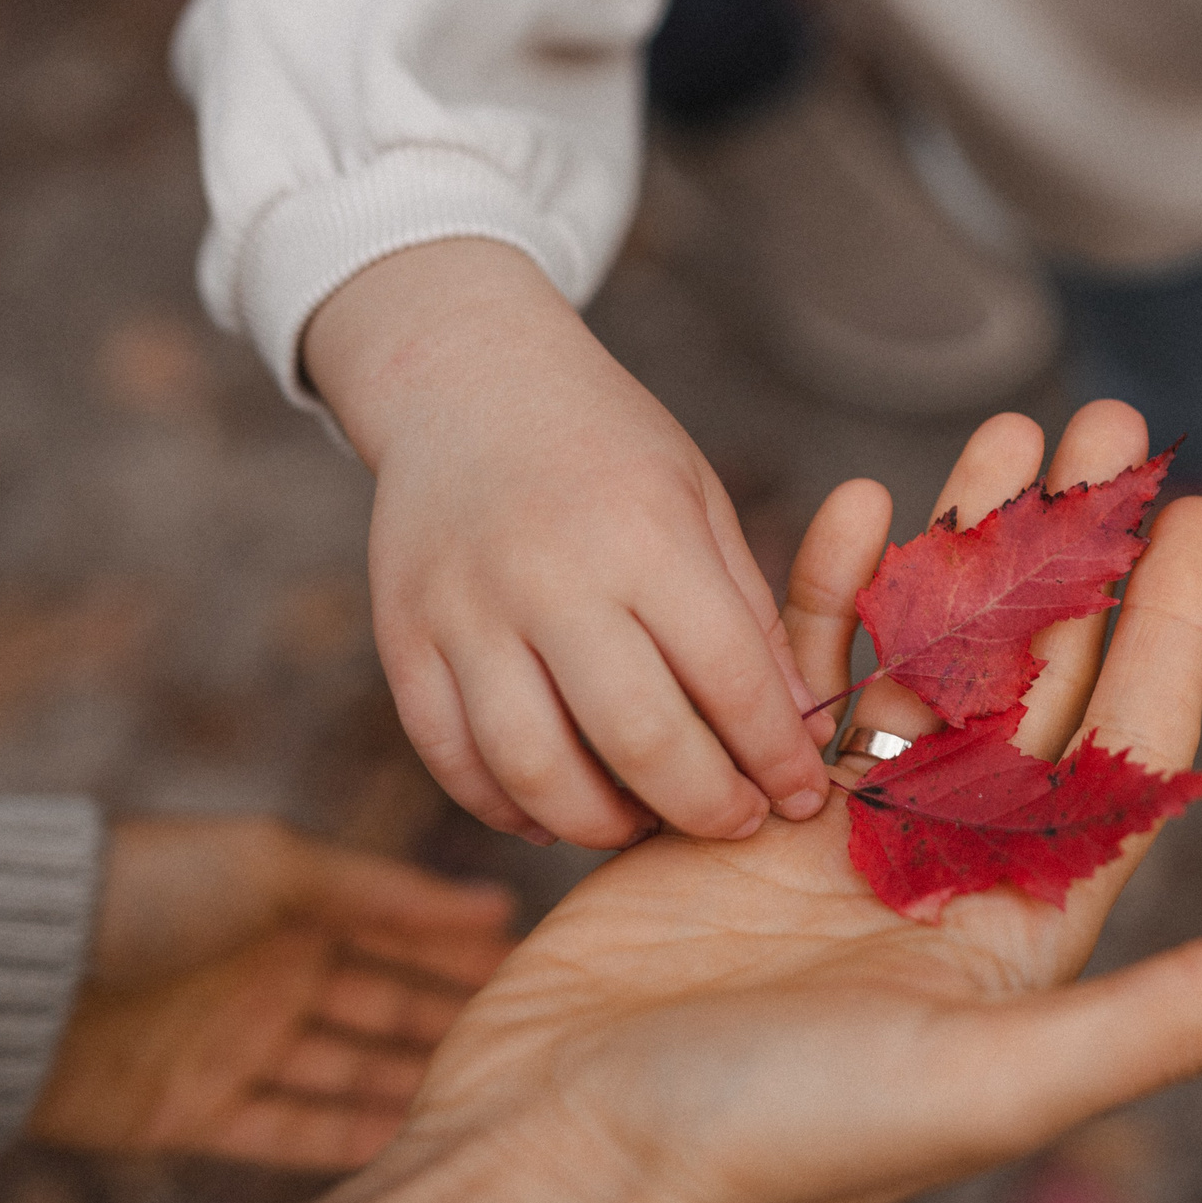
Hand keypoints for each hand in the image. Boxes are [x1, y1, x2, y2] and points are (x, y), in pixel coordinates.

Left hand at [25, 816, 515, 1169]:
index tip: (534, 966)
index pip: (395, 927)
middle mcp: (266, 969)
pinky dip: (339, 1135)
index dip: (458, 948)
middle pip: (376, 1002)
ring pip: (339, 1068)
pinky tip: (403, 1139)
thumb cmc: (153, 892)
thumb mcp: (280, 865)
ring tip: (479, 1100)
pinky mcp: (190, 1109)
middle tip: (524, 1042)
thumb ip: (388, 892)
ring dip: (403, 1082)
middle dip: (443, 1019)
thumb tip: (494, 901)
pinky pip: (282, 1128)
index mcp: (288, 900)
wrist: (16, 971)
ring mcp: (229, 1041)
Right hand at [293, 401, 1201, 1202]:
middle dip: (1077, 551)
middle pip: (1039, 676)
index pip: (1130, 748)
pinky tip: (864, 500)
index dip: (1174, 629)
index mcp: (1027, 925)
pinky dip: (834, 590)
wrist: (566, 1161)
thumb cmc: (783, 1141)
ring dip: (966, 546)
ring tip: (1003, 428)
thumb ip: (1186, 1016)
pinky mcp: (743, 806)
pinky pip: (804, 671)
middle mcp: (948, 868)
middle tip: (1110, 419)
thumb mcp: (1005, 1080)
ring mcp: (843, 831)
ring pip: (926, 654)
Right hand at [304, 239, 832, 850]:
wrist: (466, 379)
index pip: (729, 679)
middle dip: (702, 806)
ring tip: (641, 821)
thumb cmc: (607, 446)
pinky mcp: (401, 636)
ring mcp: (464, 610)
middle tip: (732, 823)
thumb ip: (746, 615)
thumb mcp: (698, 500)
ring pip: (533, 769)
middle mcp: (549, 574)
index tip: (800, 795)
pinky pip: (450, 756)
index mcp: (644, 532)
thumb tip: (790, 730)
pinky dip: (506, 806)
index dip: (775, 756)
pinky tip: (555, 810)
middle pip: (637, 739)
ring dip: (600, 823)